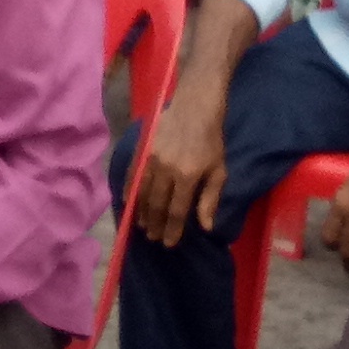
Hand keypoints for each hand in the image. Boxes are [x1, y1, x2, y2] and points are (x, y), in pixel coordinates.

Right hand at [132, 87, 228, 247]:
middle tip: (154, 238)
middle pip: (156, 205)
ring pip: (142, 193)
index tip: (169, 243)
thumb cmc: (211, 139)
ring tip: (142, 226)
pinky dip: (129, 192)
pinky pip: (131, 176)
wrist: (194, 106)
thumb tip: (205, 226)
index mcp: (188, 175)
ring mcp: (151, 158)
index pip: (177, 210)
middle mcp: (166, 169)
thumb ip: (210, 199)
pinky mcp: (141, 149)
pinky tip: (129, 204)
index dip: (173, 229)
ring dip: (141, 212)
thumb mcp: (218, 170)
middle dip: (155, 224)